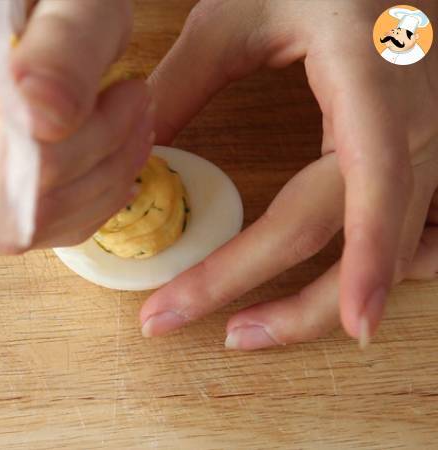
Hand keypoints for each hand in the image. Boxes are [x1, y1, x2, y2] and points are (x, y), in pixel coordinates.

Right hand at [0, 0, 152, 252]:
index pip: (6, 149)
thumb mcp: (67, 0)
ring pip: (27, 225)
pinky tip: (109, 165)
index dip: (86, 138)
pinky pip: (26, 233)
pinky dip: (84, 206)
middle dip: (103, 161)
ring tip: (131, 129)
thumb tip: (47, 118)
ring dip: (101, 184)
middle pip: (19, 198)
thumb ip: (63, 46)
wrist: (1, 14)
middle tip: (139, 109)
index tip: (130, 94)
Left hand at [140, 0, 437, 345]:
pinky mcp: (428, 152)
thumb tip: (135, 152)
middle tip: (224, 337)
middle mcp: (414, 124)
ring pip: (395, 252)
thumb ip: (181, 84)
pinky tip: (340, 288)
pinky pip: (420, 232)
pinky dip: (381, 271)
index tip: (325, 324)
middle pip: (358, 238)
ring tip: (257, 325)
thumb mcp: (238, 15)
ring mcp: (432, 142)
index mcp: (372, 83)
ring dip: (331, 299)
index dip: (347, 265)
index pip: (355, 192)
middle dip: (294, 305)